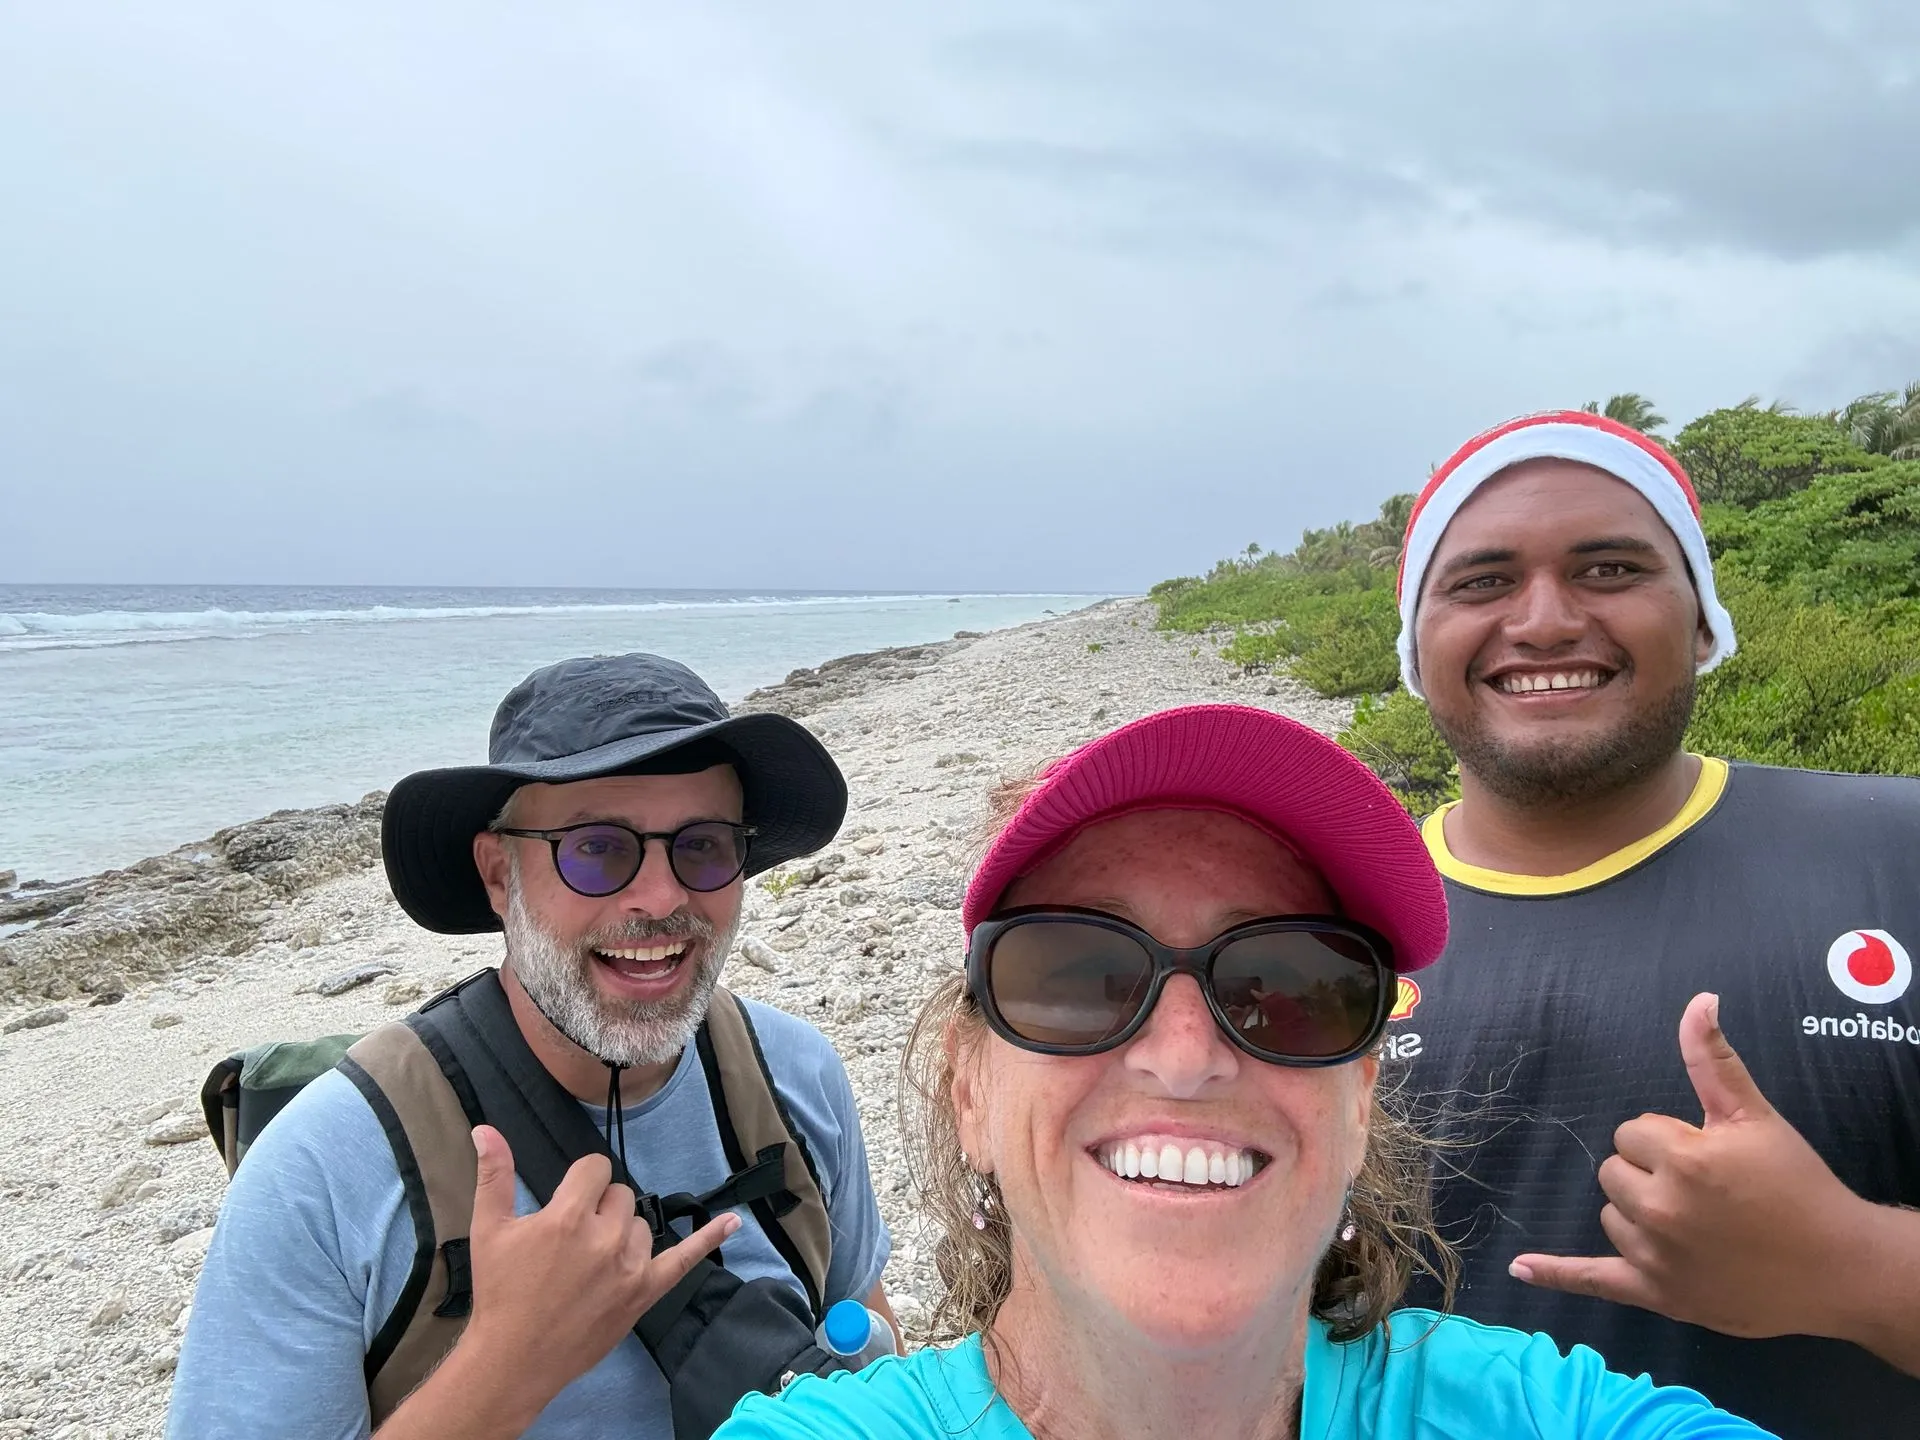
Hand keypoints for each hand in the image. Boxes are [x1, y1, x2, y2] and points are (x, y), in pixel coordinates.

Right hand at [459, 1124, 739, 1404]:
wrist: (513, 1358)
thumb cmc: (501, 1292)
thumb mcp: (489, 1230)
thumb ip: (494, 1175)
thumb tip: (486, 1129)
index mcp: (568, 1217)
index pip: (596, 1169)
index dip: (581, 1183)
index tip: (567, 1201)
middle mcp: (605, 1238)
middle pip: (621, 1194)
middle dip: (600, 1207)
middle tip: (572, 1239)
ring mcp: (630, 1266)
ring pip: (642, 1224)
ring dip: (623, 1233)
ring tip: (590, 1262)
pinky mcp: (645, 1292)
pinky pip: (685, 1259)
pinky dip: (709, 1238)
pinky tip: (732, 1222)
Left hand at [1508, 992, 1865, 1340]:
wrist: (1838, 1266)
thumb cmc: (1796, 1186)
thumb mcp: (1754, 1116)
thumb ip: (1712, 1060)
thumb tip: (1698, 1000)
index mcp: (1681, 1160)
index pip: (1631, 1132)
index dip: (1667, 1139)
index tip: (1708, 1155)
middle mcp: (1661, 1209)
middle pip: (1614, 1171)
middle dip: (1650, 1173)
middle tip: (1706, 1190)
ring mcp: (1655, 1256)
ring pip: (1611, 1216)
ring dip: (1639, 1214)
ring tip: (1698, 1223)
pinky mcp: (1657, 1293)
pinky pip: (1593, 1281)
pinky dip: (1556, 1275)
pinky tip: (1520, 1267)